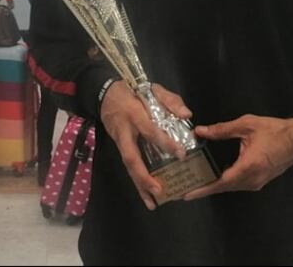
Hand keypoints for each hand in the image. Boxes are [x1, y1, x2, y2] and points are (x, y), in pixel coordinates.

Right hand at [99, 82, 190, 210]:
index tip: (181, 154)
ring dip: (139, 185)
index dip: (165, 143)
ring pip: (128, 166)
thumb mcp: (153, 89)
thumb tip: (187, 114)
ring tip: (152, 203)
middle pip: (131, 158)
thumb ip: (170, 100)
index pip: (150, 131)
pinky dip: (137, 182)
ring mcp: (120, 141)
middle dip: (143, 176)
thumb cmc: (133, 93)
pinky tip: (147, 196)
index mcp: (135, 115)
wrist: (105, 94)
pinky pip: (129, 166)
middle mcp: (125, 132)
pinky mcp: (119, 147)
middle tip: (158, 190)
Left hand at [183, 115, 292, 200]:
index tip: (188, 193)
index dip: (204, 189)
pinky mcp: (260, 180)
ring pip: (231, 187)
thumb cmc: (274, 130)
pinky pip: (239, 184)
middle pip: (224, 188)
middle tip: (185, 187)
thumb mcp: (246, 125)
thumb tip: (200, 131)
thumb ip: (222, 130)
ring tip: (195, 182)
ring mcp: (257, 182)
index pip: (222, 182)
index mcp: (249, 166)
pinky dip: (225, 182)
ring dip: (214, 186)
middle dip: (205, 189)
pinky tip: (214, 176)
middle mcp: (253, 179)